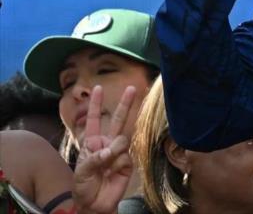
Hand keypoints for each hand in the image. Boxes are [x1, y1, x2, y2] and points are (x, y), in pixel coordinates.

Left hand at [73, 85, 135, 213]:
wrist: (95, 204)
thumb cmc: (83, 186)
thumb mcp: (82, 171)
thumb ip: (96, 157)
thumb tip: (112, 149)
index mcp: (92, 143)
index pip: (93, 120)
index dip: (95, 104)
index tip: (97, 88)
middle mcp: (107, 144)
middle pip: (117, 120)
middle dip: (125, 104)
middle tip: (132, 88)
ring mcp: (118, 152)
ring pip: (122, 141)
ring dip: (113, 152)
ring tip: (106, 168)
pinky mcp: (128, 163)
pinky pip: (125, 157)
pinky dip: (118, 164)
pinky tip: (112, 173)